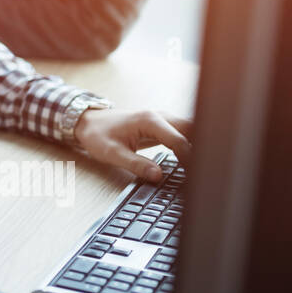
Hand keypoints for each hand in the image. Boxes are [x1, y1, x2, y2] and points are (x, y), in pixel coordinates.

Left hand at [74, 109, 193, 181]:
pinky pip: (182, 133)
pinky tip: (192, 160)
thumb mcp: (112, 153)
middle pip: (192, 129)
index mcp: (149, 120)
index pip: (179, 140)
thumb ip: (136, 165)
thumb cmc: (97, 134)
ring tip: (201, 167)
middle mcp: (159, 116)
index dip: (189, 159)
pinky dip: (190, 144)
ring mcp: (162, 120)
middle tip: (203, 170)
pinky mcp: (161, 126)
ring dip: (197, 145)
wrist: (88, 122)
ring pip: (190, 129)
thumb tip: (158, 176)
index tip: (193, 175)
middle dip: (201, 147)